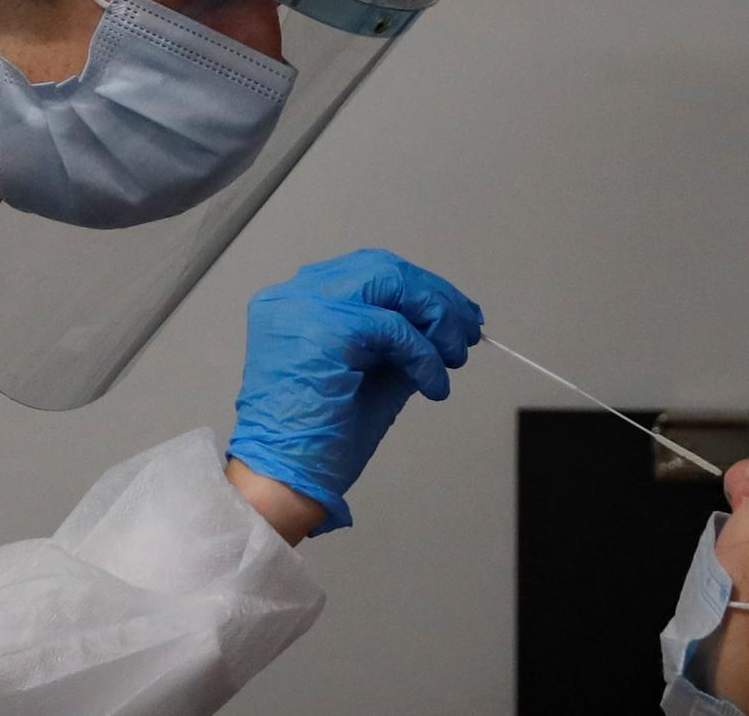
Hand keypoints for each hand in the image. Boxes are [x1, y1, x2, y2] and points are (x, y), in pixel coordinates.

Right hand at [226, 249, 483, 535]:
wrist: (282, 480)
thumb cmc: (316, 439)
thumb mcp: (367, 375)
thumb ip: (397, 343)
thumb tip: (445, 327)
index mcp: (296, 303)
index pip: (368, 275)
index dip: (419, 290)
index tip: (456, 316)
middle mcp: (294, 296)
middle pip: (381, 269)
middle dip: (435, 297)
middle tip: (467, 332)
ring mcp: (306, 309)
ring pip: (390, 282)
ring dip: (435, 316)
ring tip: (454, 356)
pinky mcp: (325, 333)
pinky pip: (394, 328)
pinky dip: (425, 355)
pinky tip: (433, 382)